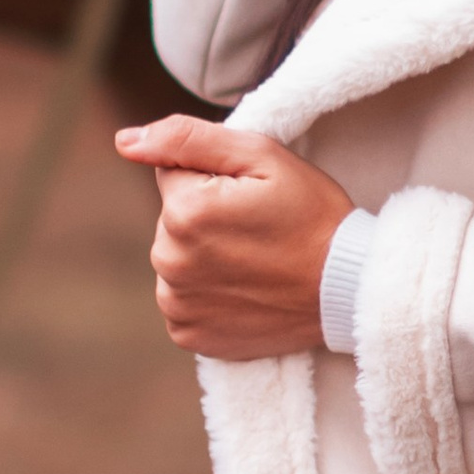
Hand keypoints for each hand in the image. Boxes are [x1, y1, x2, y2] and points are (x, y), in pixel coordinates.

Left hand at [116, 117, 353, 357]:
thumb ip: (186, 139)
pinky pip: (182, 299)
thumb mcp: (261, 155)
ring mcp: (177, 303)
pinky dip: (207, 293)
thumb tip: (125, 142)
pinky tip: (244, 289)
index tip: (250, 198)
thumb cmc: (312, 214)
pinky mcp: (189, 334)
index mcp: (183, 211)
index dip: (214, 179)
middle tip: (257, 230)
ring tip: (254, 261)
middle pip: (171, 219)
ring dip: (205, 256)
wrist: (348, 289)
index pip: (173, 174)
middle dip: (206, 218)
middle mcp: (169, 260)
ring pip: (176, 258)